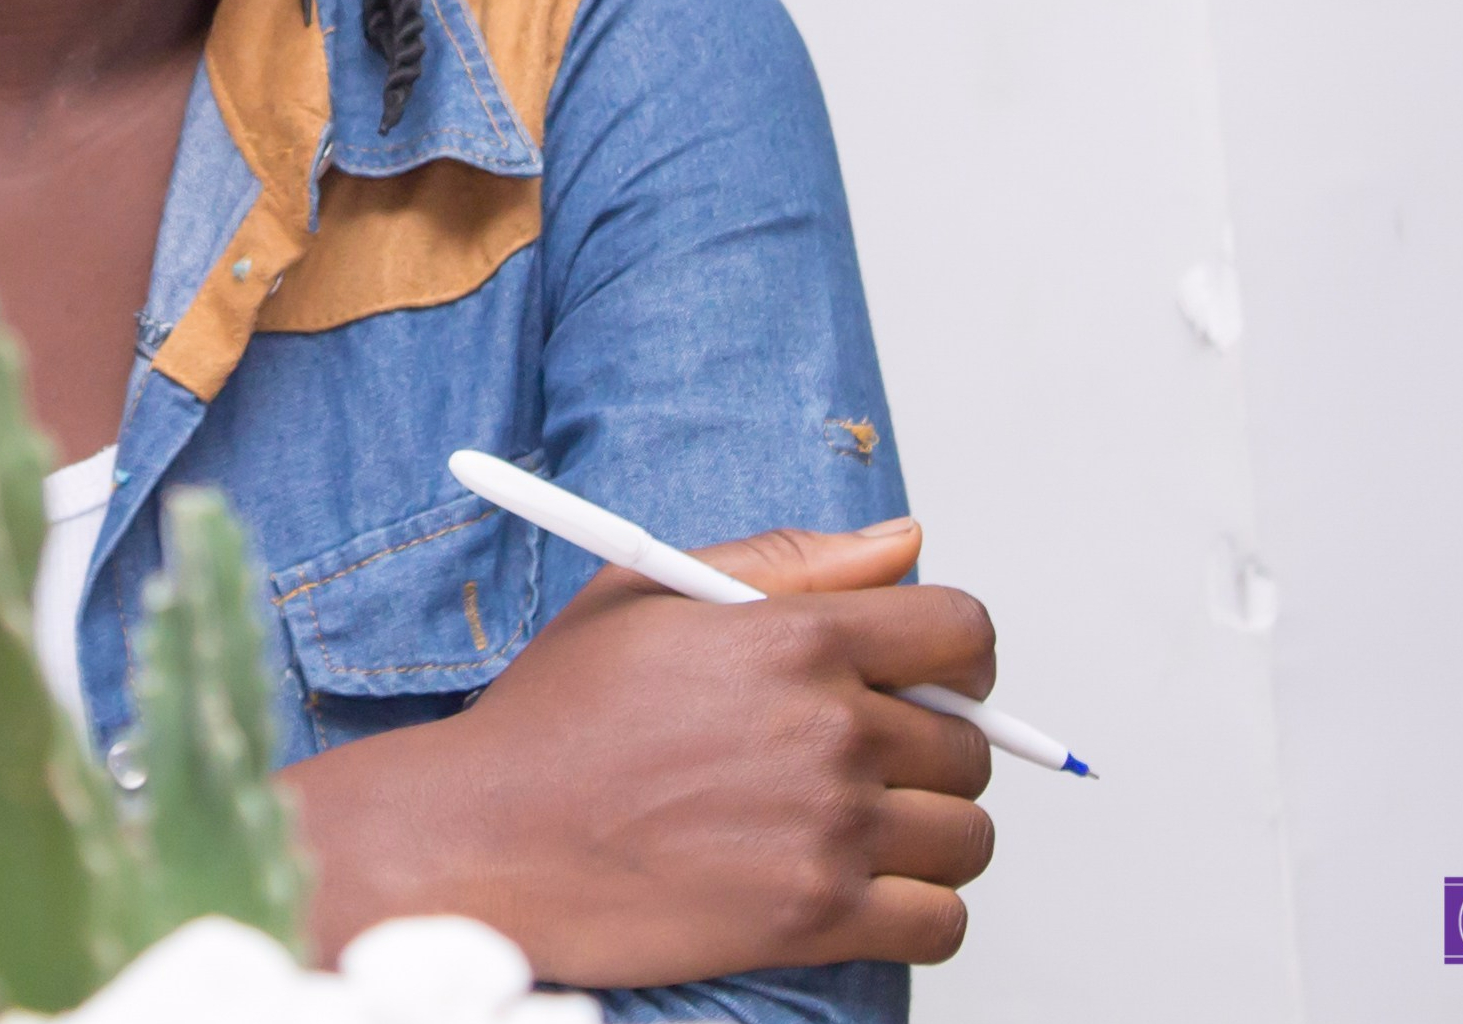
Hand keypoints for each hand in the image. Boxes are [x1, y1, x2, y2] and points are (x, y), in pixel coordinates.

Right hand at [283, 518, 995, 985]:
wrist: (492, 836)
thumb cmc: (562, 714)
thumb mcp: (653, 590)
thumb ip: (792, 558)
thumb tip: (906, 539)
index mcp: (797, 637)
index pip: (962, 634)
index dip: (963, 657)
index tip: (938, 677)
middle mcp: (829, 730)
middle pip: (969, 744)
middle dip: (932, 747)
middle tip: (865, 759)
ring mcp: (829, 830)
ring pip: (967, 836)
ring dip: (930, 833)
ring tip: (859, 826)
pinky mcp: (817, 919)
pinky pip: (943, 923)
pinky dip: (921, 911)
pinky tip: (863, 890)